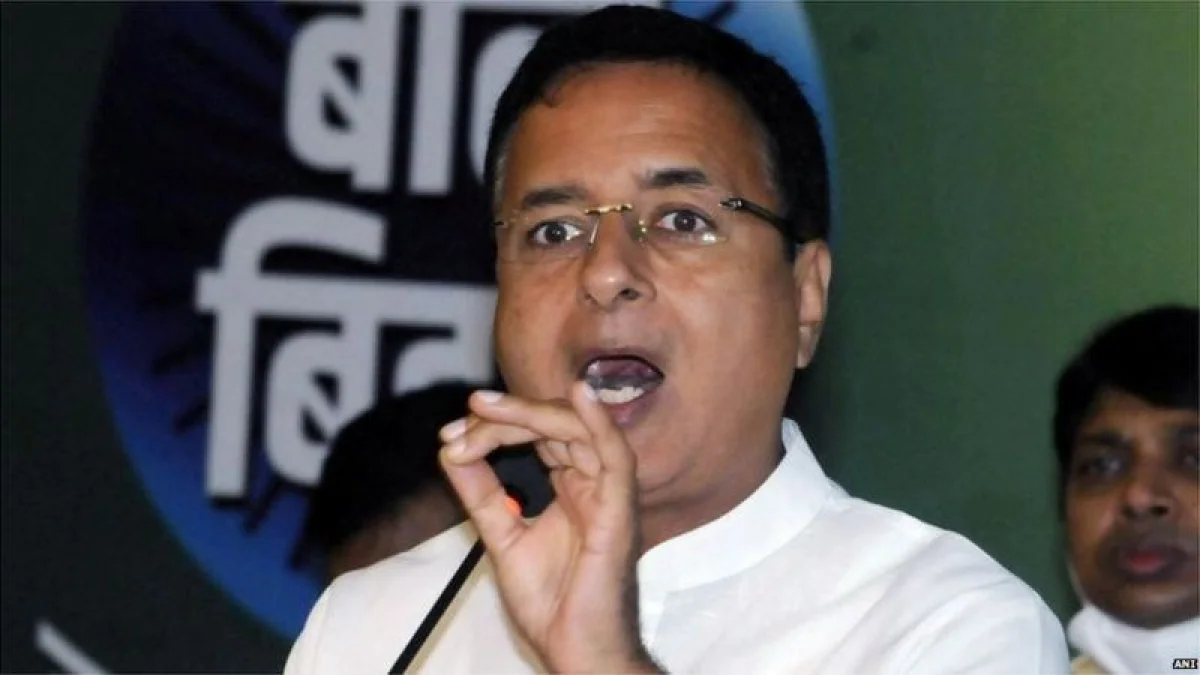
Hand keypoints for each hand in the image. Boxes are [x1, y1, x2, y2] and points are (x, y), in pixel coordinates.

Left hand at [438, 383, 660, 673]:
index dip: (496, 427)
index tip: (452, 437)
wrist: (574, 649)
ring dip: (530, 412)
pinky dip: (600, 421)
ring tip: (485, 408)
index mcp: (573, 486)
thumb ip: (481, 493)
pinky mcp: (619, 510)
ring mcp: (609, 494)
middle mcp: (594, 482)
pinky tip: (579, 394)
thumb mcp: (501, 536)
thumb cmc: (551, 602)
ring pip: (577, 430)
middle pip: (555, 425)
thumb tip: (450, 451)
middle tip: (466, 413)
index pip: (538, 435)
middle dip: (506, 415)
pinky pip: (616, 455)